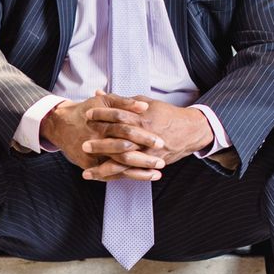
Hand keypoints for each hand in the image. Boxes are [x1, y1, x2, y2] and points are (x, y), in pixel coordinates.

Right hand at [39, 90, 167, 180]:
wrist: (61, 125)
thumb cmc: (87, 112)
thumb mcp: (104, 101)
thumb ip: (125, 102)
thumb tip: (144, 106)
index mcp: (103, 123)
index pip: (126, 130)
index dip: (144, 136)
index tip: (161, 140)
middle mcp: (97, 140)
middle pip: (124, 150)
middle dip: (144, 157)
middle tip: (162, 160)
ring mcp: (93, 155)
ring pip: (119, 165)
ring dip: (139, 171)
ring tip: (157, 173)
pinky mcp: (90, 165)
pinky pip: (111, 174)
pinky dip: (127, 176)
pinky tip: (143, 177)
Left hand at [85, 93, 215, 178]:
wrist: (189, 130)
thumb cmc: (164, 114)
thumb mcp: (145, 102)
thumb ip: (120, 100)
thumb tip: (98, 93)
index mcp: (143, 118)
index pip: (119, 115)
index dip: (102, 114)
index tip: (87, 115)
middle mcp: (145, 136)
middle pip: (120, 140)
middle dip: (101, 144)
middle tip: (84, 145)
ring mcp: (149, 152)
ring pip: (125, 162)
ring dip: (105, 168)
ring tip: (86, 173)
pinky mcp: (152, 163)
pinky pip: (133, 173)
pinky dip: (117, 177)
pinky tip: (103, 180)